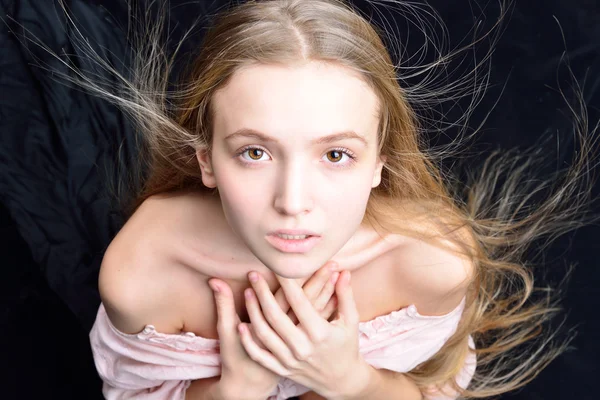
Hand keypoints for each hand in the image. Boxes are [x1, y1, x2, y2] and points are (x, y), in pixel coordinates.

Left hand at [207, 261, 340, 399]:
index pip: (299, 302)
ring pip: (264, 334)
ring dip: (252, 312)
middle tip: (253, 274)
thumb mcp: (350, 321)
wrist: (341, 381)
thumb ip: (345, 295)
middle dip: (262, 292)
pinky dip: (249, 342)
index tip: (276, 265)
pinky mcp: (283, 369)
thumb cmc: (347, 346)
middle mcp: (302, 347)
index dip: (286, 282)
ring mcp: (290, 360)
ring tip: (247, 293)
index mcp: (320, 332)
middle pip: (275, 316)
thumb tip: (344, 271)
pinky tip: (241, 325)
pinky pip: (260, 356)